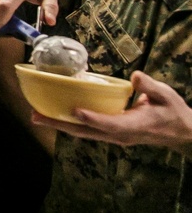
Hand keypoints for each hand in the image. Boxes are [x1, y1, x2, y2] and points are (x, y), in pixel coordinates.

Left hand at [33, 71, 191, 152]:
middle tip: (36, 117)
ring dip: (59, 125)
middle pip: (86, 131)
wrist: (180, 132)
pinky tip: (54, 116)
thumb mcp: (166, 96)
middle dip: (60, 124)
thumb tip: (137, 76)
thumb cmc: (172, 112)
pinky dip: (69, 124)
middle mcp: (120, 135)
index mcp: (134, 126)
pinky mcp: (109, 133)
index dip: (93, 118)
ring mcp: (113, 136)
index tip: (75, 112)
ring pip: (82, 133)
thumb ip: (150, 87)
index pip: (110, 124)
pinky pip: (86, 130)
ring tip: (36, 117)